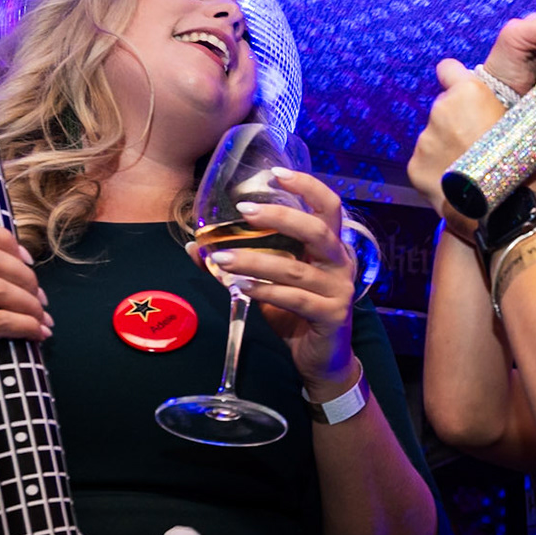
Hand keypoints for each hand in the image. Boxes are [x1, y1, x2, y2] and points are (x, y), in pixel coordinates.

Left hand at [197, 169, 358, 391]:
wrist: (322, 361)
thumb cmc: (296, 314)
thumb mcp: (268, 284)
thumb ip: (241, 262)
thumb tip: (195, 246)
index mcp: (330, 248)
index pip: (329, 207)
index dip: (307, 186)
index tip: (276, 173)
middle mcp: (340, 263)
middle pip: (316, 230)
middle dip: (279, 216)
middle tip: (245, 210)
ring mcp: (339, 290)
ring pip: (296, 268)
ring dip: (255, 260)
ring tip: (221, 259)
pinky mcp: (332, 315)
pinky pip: (296, 298)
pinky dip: (266, 292)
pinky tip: (243, 289)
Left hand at [408, 62, 513, 235]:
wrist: (508, 214)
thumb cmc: (524, 167)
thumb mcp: (524, 124)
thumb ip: (497, 107)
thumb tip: (492, 104)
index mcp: (469, 92)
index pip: (448, 69)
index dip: (455, 81)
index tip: (462, 95)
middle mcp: (441, 109)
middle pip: (443, 109)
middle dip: (456, 122)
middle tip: (478, 146)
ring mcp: (424, 139)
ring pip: (433, 137)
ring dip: (446, 148)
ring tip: (471, 170)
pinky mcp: (414, 167)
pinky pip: (424, 162)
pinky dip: (437, 171)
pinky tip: (458, 184)